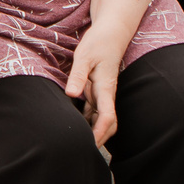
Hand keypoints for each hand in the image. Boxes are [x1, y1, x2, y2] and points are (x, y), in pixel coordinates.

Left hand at [63, 23, 128, 144]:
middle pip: (108, 124)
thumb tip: (71, 94)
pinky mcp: (97, 91)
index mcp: (106, 89)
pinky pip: (93, 111)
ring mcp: (102, 94)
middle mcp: (106, 95)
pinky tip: (74, 125)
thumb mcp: (84, 57)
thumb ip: (78, 76)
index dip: (100, 133)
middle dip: (99, 139)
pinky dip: (87, 121)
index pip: (107, 117)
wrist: (111, 33)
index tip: (90, 145)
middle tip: (81, 151)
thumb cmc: (98, 43)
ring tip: (75, 143)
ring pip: (100, 119)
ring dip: (92, 131)